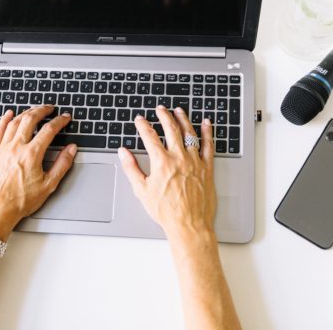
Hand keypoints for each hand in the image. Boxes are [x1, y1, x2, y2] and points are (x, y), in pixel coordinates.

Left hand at [0, 105, 76, 239]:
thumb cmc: (20, 201)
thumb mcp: (48, 185)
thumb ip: (62, 164)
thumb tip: (71, 150)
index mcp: (31, 154)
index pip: (49, 130)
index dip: (59, 121)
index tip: (65, 118)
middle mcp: (16, 147)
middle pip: (30, 119)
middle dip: (42, 110)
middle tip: (50, 108)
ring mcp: (2, 149)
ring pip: (15, 122)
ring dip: (26, 112)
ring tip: (35, 110)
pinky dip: (5, 120)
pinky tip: (9, 114)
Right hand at [118, 106, 215, 238]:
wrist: (189, 224)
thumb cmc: (166, 211)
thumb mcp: (142, 190)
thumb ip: (131, 168)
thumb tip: (123, 153)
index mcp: (162, 162)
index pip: (149, 136)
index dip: (143, 125)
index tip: (140, 119)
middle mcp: (179, 157)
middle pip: (171, 129)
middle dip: (164, 115)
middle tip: (160, 109)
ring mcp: (195, 161)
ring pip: (189, 133)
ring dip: (183, 119)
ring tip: (178, 110)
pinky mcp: (207, 168)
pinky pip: (209, 146)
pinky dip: (207, 132)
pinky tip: (206, 123)